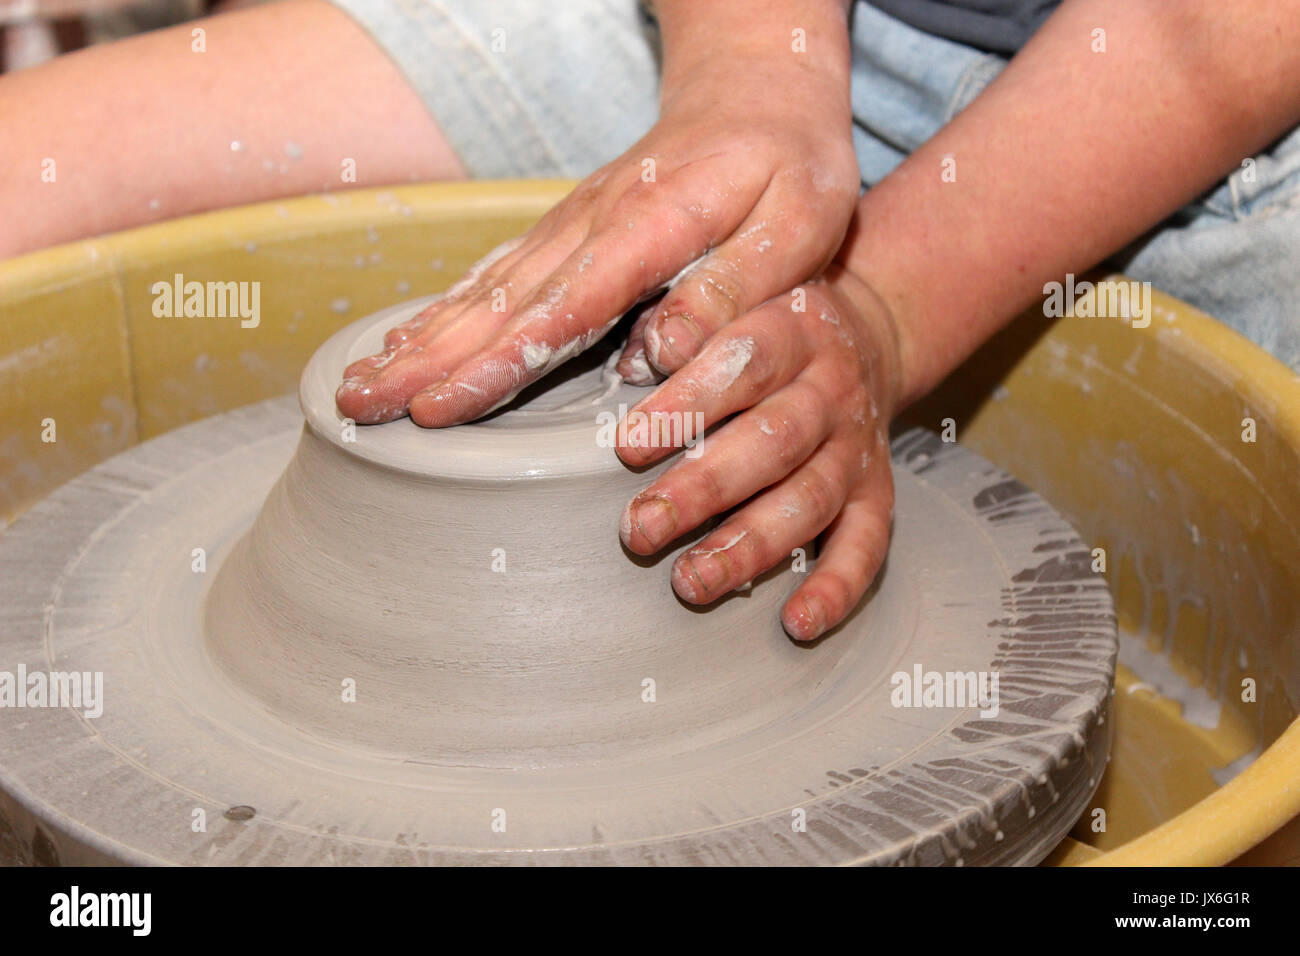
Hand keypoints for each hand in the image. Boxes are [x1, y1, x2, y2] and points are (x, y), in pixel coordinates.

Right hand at [335, 44, 858, 424]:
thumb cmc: (792, 164)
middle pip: (501, 301)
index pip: (564, 305)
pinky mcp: (567, 228)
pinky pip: (496, 272)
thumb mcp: (799, 227)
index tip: (440, 407)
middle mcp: (594, 222)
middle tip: (359, 410)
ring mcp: (572, 222)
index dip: (499, 361)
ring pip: (485, 287)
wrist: (759, 87)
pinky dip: (447, 310)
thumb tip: (657, 354)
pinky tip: (408, 340)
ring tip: (359, 385)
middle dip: (427, 360)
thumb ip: (732, 289)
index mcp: (653, 225)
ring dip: (420, 338)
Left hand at [616, 265, 903, 640]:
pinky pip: (866, 545)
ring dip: (750, 546)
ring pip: (809, 500)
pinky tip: (797, 622)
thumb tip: (643, 349)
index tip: (629, 443)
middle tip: (641, 528)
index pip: (745, 362)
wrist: (866, 329)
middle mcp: (832, 390)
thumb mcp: (739, 282)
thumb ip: (693, 307)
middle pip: (774, 442)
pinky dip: (836, 588)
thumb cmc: (768, 315)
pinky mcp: (876, 491)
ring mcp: (856, 446)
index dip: (688, 403)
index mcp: (794, 328)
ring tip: (690, 581)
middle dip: (703, 490)